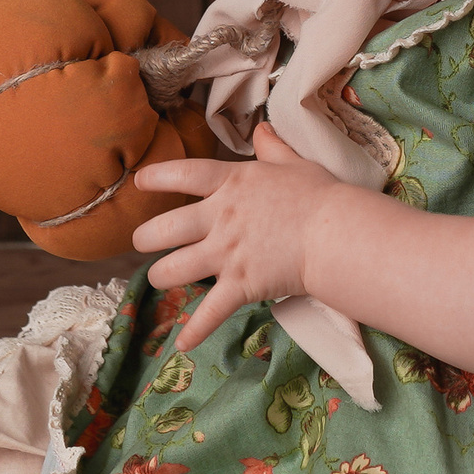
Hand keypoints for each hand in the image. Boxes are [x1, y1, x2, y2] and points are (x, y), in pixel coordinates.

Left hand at [131, 122, 335, 351]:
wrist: (334, 233)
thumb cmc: (319, 195)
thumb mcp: (294, 162)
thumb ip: (273, 147)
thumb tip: (262, 129)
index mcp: (230, 184)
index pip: (183, 175)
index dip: (157, 177)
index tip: (139, 182)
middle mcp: (219, 219)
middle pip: (164, 230)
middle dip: (145, 238)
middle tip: (141, 242)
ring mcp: (225, 254)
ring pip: (173, 270)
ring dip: (161, 277)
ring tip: (159, 279)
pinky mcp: (239, 285)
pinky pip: (209, 313)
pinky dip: (194, 331)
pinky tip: (181, 345)